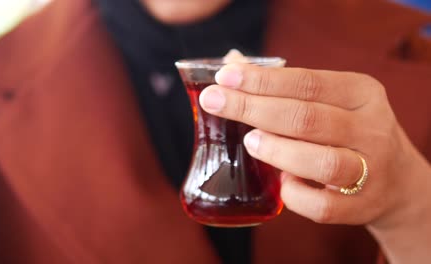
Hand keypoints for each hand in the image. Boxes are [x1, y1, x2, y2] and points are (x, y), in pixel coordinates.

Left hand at [199, 64, 430, 261]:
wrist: (396, 181)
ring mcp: (371, 171)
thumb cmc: (347, 132)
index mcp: (361, 93)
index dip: (262, 80)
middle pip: (307, 117)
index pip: (307, 82)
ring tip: (250, 141)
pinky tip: (282, 183)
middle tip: (215, 102)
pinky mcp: (361, 207)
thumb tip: (232, 63)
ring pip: (322, 162)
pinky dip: (295, 195)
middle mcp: (371, 129)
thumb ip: (284, 86)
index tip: (225, 77)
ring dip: (278, 150)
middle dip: (254, 108)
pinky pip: (322, 206)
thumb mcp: (329, 101)